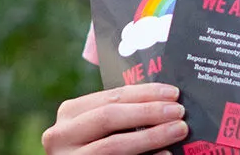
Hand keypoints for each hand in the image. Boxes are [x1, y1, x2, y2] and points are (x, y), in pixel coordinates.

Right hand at [41, 83, 187, 154]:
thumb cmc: (94, 145)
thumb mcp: (96, 124)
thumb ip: (119, 111)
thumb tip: (163, 99)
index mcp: (70, 113)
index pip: (110, 96)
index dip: (144, 93)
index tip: (173, 93)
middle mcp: (61, 135)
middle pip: (109, 117)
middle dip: (148, 112)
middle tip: (179, 111)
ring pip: (112, 145)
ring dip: (151, 136)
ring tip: (178, 130)